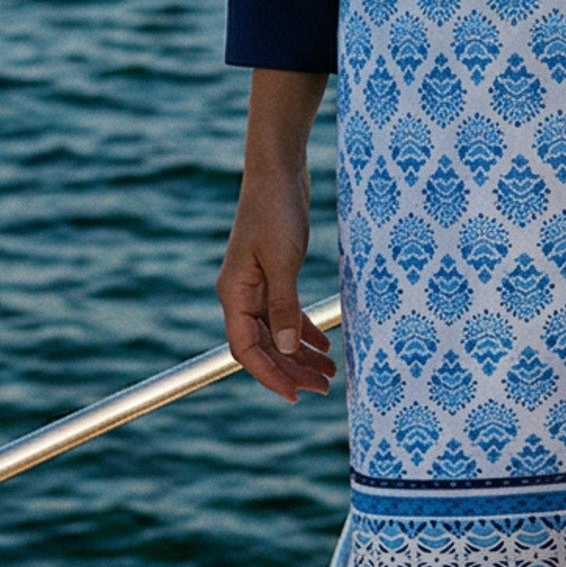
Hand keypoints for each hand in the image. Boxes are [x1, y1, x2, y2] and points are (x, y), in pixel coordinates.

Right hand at [217, 164, 335, 401]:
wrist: (279, 171)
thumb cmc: (276, 210)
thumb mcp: (283, 260)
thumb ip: (285, 306)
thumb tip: (289, 349)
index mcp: (234, 294)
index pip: (247, 349)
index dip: (270, 375)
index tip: (295, 395)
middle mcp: (241, 294)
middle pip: (264, 345)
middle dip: (292, 369)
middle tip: (323, 388)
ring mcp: (257, 284)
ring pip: (277, 331)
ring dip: (301, 353)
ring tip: (330, 373)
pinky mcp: (275, 273)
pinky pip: (287, 312)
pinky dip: (304, 329)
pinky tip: (324, 343)